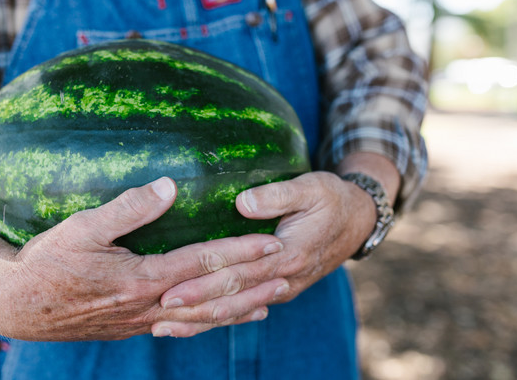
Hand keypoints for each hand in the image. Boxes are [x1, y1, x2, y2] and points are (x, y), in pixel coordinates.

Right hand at [0, 177, 286, 341]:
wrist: (17, 306)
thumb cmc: (46, 262)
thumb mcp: (81, 228)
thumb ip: (128, 208)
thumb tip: (170, 186)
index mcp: (143, 278)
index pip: (205, 263)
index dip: (240, 252)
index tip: (272, 241)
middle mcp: (150, 305)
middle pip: (213, 296)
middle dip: (253, 283)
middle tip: (289, 272)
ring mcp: (143, 321)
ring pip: (203, 318)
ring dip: (239, 308)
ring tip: (272, 299)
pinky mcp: (133, 327)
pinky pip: (183, 327)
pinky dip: (210, 322)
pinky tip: (222, 318)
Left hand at [156, 154, 399, 335]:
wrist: (358, 221)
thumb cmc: (331, 199)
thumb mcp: (311, 187)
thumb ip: (277, 195)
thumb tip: (241, 202)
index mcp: (288, 254)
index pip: (238, 274)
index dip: (204, 283)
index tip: (171, 289)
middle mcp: (284, 279)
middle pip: (232, 298)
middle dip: (194, 308)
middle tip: (157, 315)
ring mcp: (282, 289)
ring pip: (237, 312)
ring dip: (201, 321)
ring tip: (166, 329)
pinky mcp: (278, 290)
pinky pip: (245, 309)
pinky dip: (220, 319)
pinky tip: (196, 325)